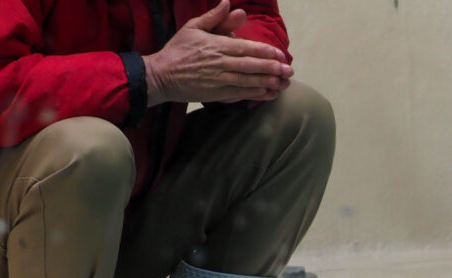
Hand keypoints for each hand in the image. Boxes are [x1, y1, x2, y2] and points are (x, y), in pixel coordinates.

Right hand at [143, 0, 292, 105]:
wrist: (162, 75)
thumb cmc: (178, 50)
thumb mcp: (193, 27)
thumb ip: (214, 17)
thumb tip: (228, 3)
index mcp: (217, 45)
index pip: (246, 48)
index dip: (265, 51)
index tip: (279, 54)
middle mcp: (221, 63)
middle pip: (251, 65)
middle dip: (272, 68)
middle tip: (288, 70)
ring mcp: (219, 80)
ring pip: (249, 81)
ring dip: (268, 82)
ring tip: (283, 83)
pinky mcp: (217, 94)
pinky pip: (240, 94)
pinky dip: (254, 94)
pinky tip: (267, 93)